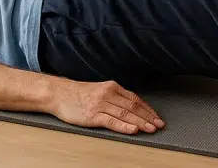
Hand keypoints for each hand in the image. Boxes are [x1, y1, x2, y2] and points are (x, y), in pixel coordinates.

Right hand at [49, 79, 164, 134]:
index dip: (148, 109)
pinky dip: (124, 126)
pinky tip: (133, 129)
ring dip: (141, 122)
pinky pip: (112, 121)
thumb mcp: (100, 90)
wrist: (59, 94)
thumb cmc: (78, 94)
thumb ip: (114, 97)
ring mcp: (101, 105)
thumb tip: (131, 107)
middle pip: (133, 106)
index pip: (135, 99)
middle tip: (159, 124)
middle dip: (148, 116)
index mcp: (112, 87)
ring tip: (151, 128)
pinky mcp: (93, 115)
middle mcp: (108, 94)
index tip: (156, 117)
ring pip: (125, 114)